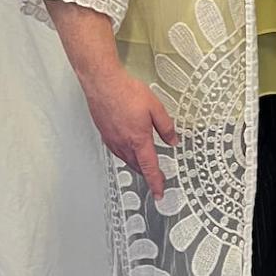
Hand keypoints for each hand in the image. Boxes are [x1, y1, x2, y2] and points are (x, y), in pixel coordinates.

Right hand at [80, 67, 176, 198]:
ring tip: (145, 167)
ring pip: (126, 160)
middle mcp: (123, 143)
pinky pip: (117, 151)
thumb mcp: (155, 107)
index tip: (159, 193)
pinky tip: (128, 151)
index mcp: (138, 139)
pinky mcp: (104, 134)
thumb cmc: (126, 92)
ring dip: (137, 166)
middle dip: (148, 174)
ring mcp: (112, 139)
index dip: (156, 182)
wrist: (102, 83)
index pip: (150, 167)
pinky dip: (126, 156)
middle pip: (137, 166)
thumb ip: (166, 127)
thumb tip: (173, 140)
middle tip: (157, 178)